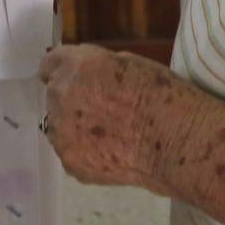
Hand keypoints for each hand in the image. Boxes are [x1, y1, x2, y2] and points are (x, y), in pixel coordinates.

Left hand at [38, 44, 184, 192]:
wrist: (175, 141)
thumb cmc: (162, 96)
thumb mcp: (130, 62)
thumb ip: (97, 67)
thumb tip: (86, 76)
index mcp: (77, 67)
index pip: (49, 64)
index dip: (64, 70)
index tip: (76, 78)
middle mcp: (61, 98)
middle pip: (54, 95)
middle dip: (73, 98)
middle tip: (104, 108)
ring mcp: (62, 134)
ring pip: (59, 125)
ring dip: (75, 126)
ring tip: (110, 133)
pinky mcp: (70, 162)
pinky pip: (71, 150)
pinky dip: (85, 150)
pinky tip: (112, 151)